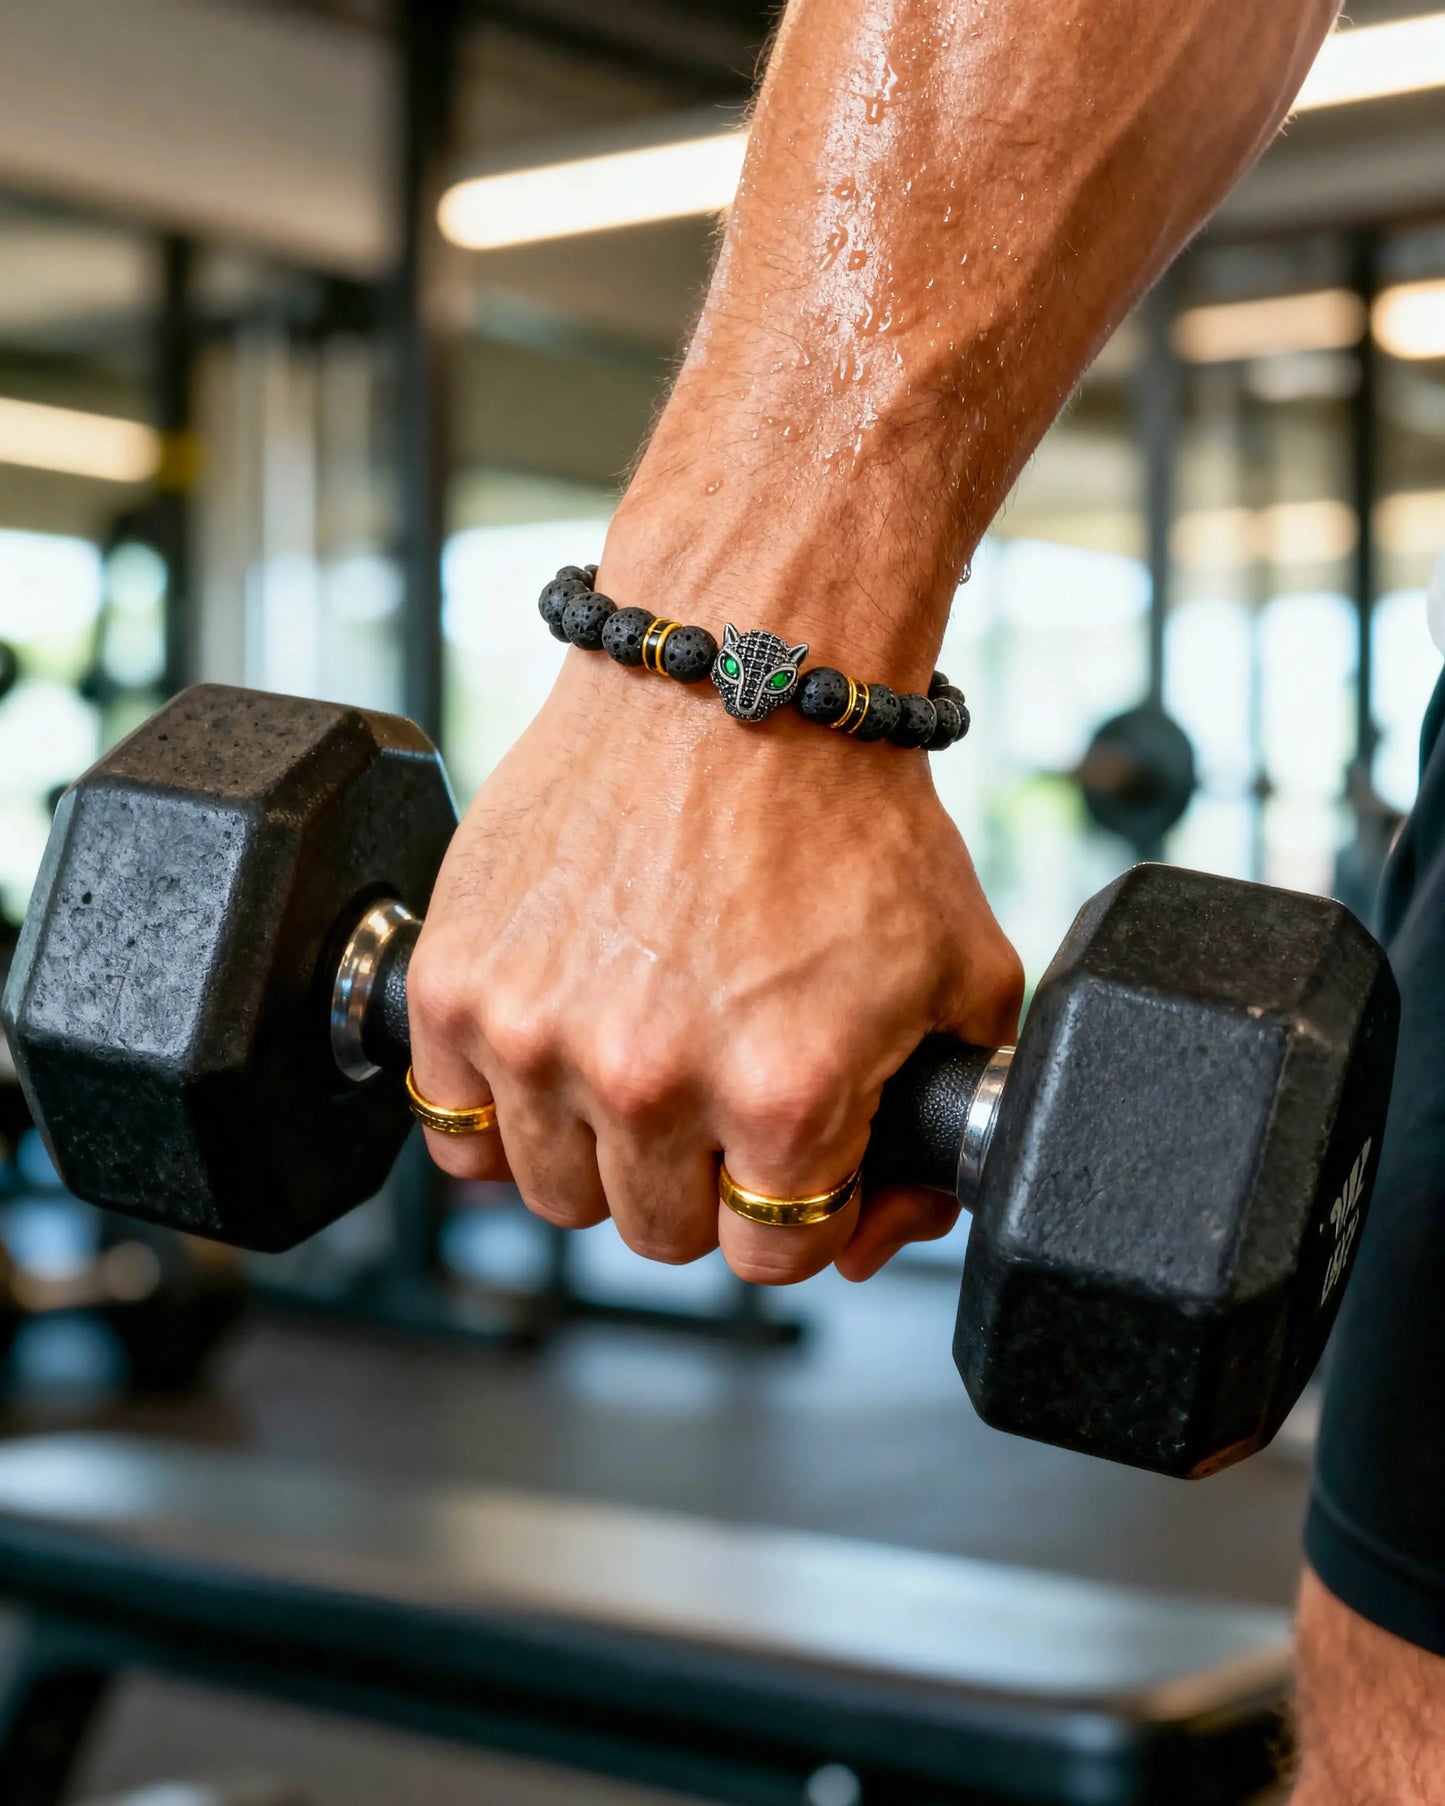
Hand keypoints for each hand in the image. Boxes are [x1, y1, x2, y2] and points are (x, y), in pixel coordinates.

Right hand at [407, 637, 1022, 1284]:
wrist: (731, 672)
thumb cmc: (846, 812)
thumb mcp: (959, 976)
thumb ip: (941, 1133)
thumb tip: (874, 1235)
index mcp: (782, 1091)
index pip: (776, 1254)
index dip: (797, 1206)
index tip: (789, 1151)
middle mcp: (649, 1079)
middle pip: (659, 1235)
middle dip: (701, 1182)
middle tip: (715, 1095)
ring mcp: (536, 1036)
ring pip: (554, 1194)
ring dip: (600, 1152)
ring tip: (635, 1061)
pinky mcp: (455, 986)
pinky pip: (452, 1127)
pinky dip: (500, 1107)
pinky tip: (554, 1048)